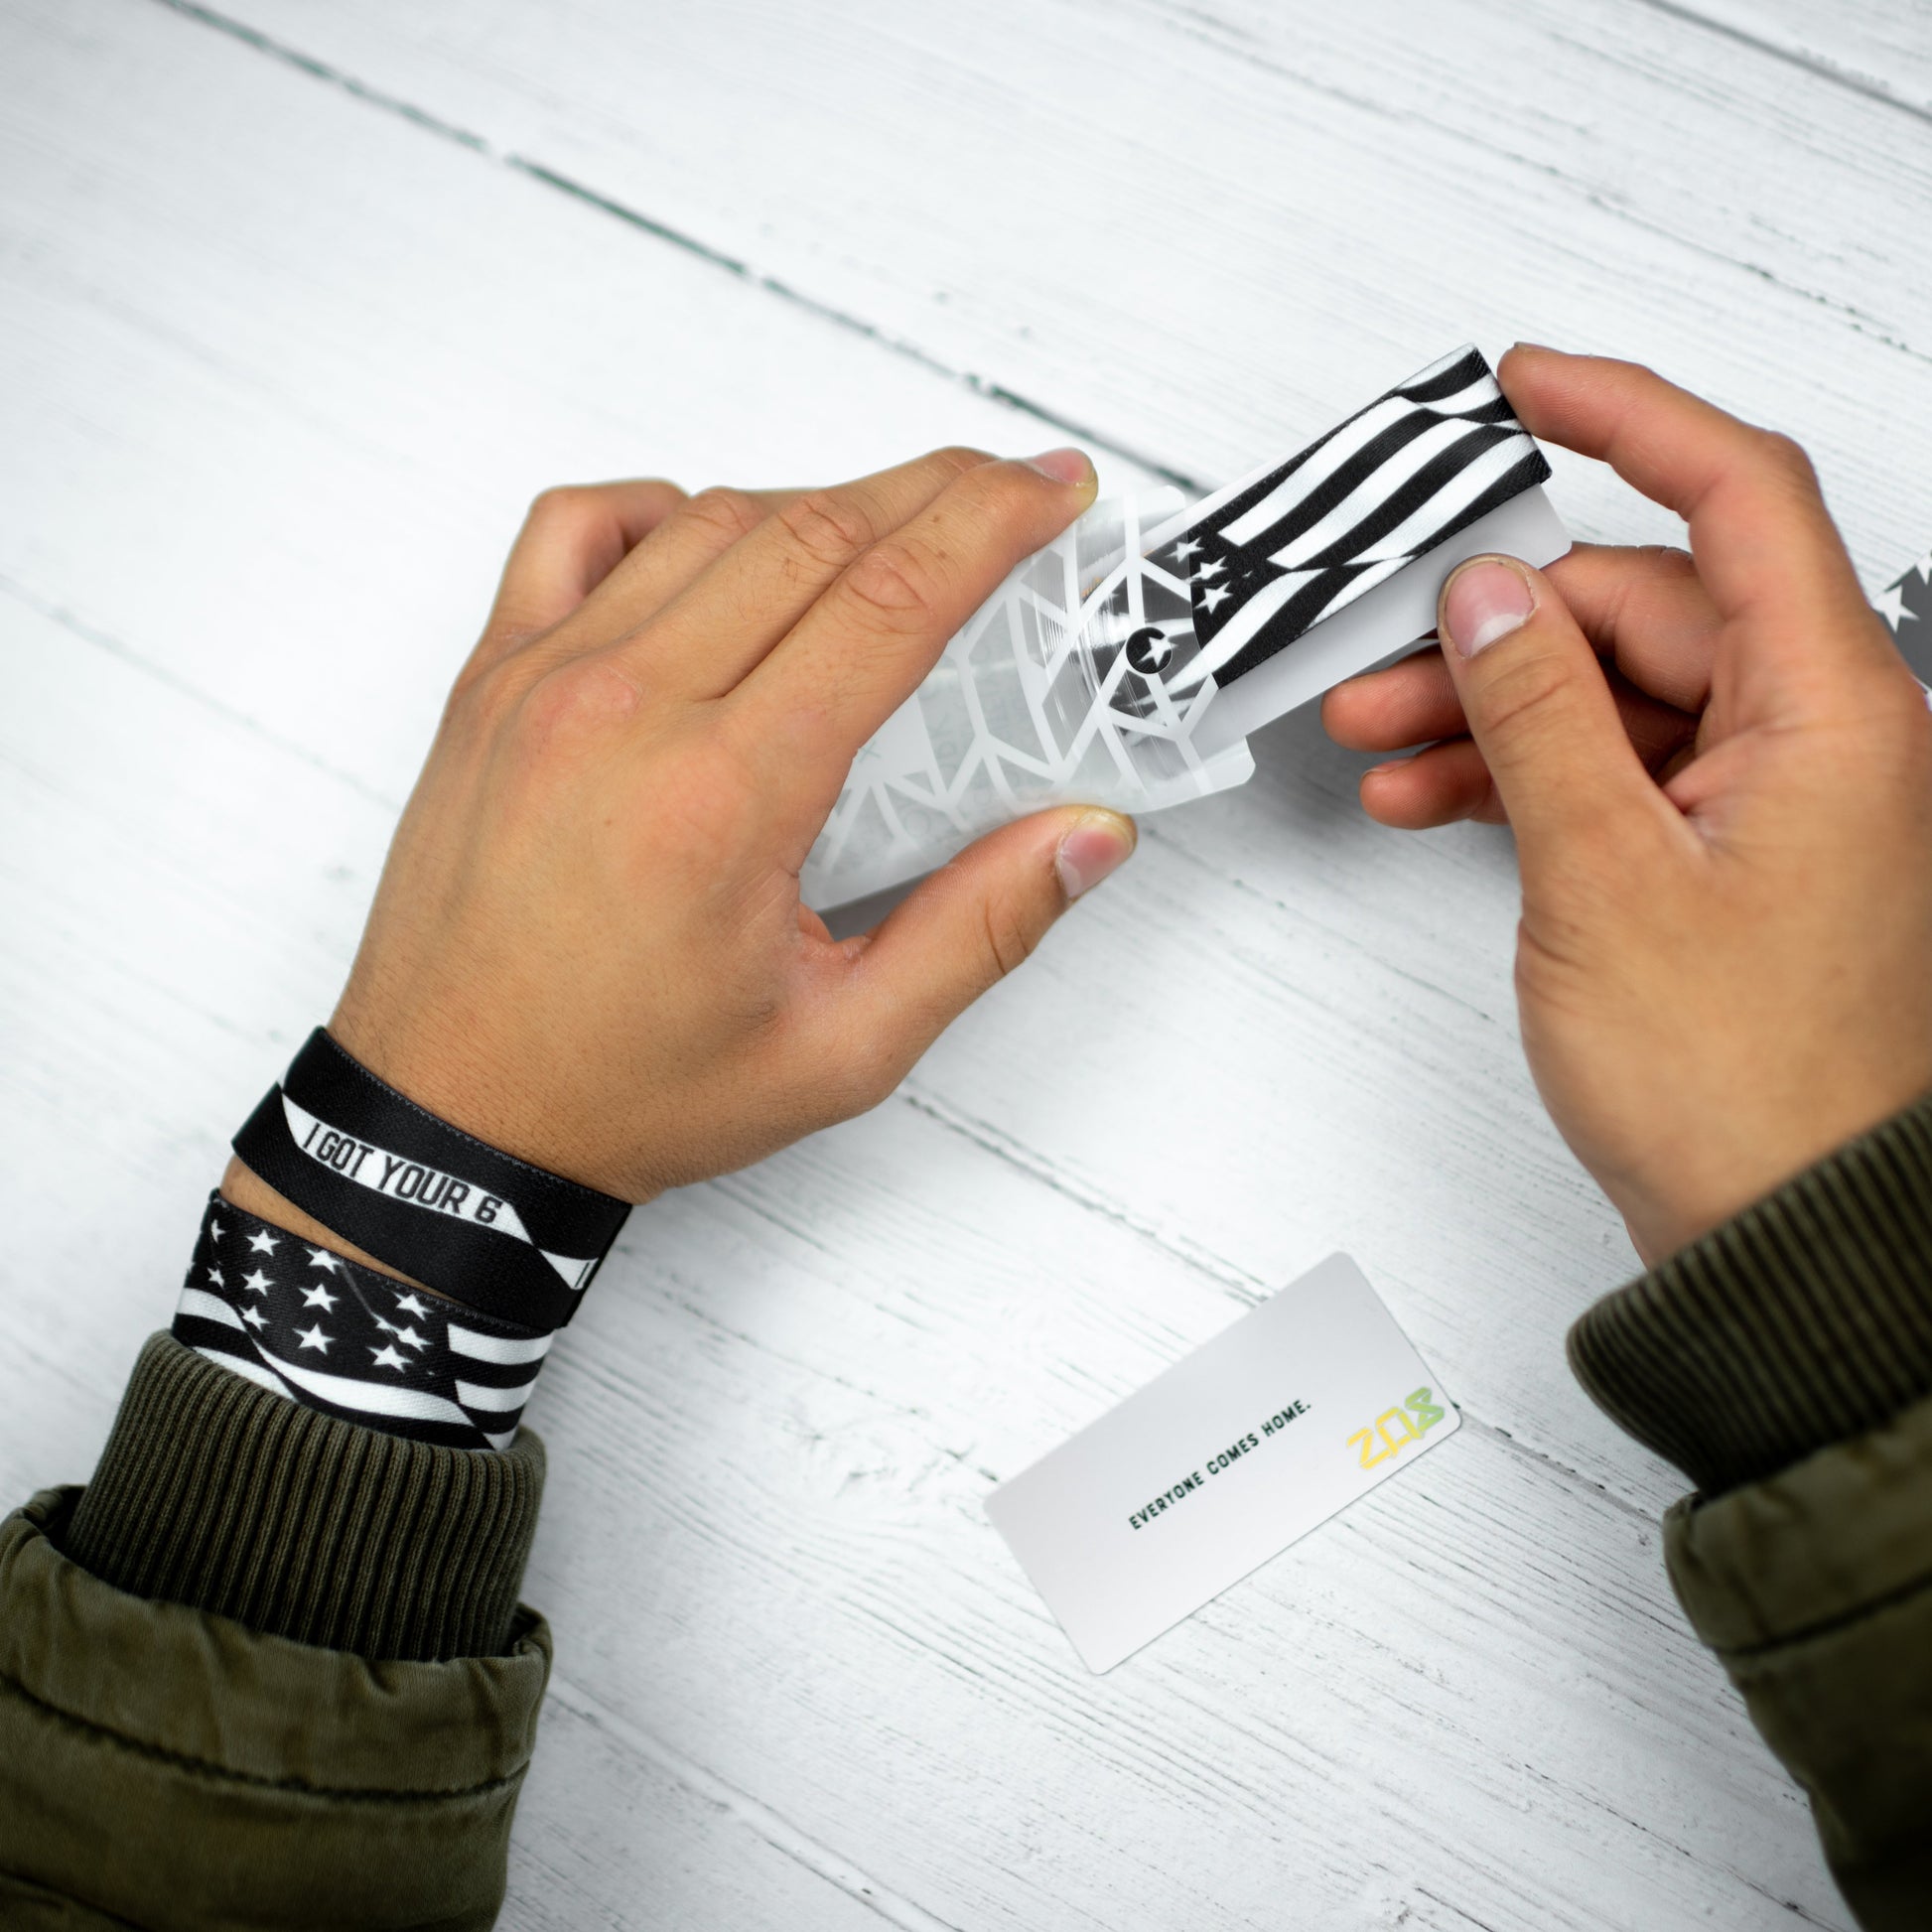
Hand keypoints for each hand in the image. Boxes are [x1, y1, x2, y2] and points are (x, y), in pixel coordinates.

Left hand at [227, 446, 1134, 1225]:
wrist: (450, 1116)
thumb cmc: (631, 1090)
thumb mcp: (840, 1050)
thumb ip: (979, 933)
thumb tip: (1090, 835)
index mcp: (727, 797)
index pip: (890, 601)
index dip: (992, 523)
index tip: (1055, 490)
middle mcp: (629, 711)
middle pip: (815, 532)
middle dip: (936, 489)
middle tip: (1010, 487)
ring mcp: (545, 680)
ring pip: (711, 520)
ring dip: (822, 503)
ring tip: (895, 531)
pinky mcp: (489, 679)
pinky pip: (578, 528)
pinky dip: (664, 510)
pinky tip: (718, 546)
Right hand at [1327, 348, 1931, 1260]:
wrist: (1777, 1236)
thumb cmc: (1737, 1085)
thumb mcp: (1602, 877)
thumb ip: (1538, 714)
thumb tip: (1486, 594)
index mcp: (1833, 710)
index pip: (1738, 498)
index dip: (1629, 417)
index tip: (1524, 388)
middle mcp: (1818, 735)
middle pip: (1645, 608)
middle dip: (1501, 625)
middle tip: (1380, 658)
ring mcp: (1771, 797)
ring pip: (1615, 695)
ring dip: (1494, 709)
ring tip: (1377, 742)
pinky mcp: (1724, 855)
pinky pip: (1617, 771)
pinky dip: (1525, 776)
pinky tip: (1432, 799)